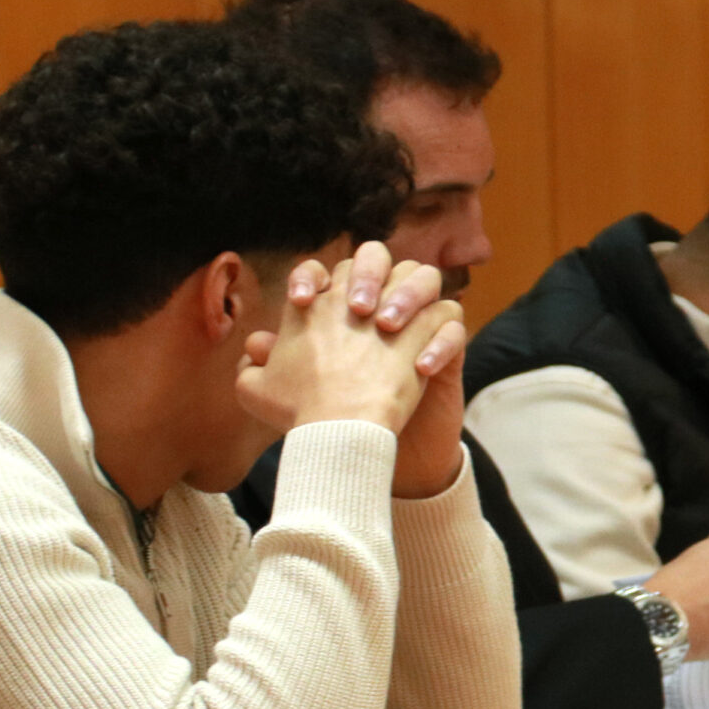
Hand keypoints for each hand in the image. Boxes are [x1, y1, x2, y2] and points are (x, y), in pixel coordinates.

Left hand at [278, 245, 472, 496]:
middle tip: (358, 309)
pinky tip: (421, 369)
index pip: (327, 266)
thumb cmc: (320, 417)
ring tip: (388, 329)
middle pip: (380, 256)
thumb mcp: (279, 396)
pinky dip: (440, 343)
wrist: (367, 452)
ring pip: (426, 277)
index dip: (312, 274)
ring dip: (408, 295)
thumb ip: (263, 367)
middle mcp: (374, 307)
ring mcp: (413, 324)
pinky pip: (453, 326)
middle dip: (369, 272)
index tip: (301, 301)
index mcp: (334, 309)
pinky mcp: (444, 350)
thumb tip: (255, 344)